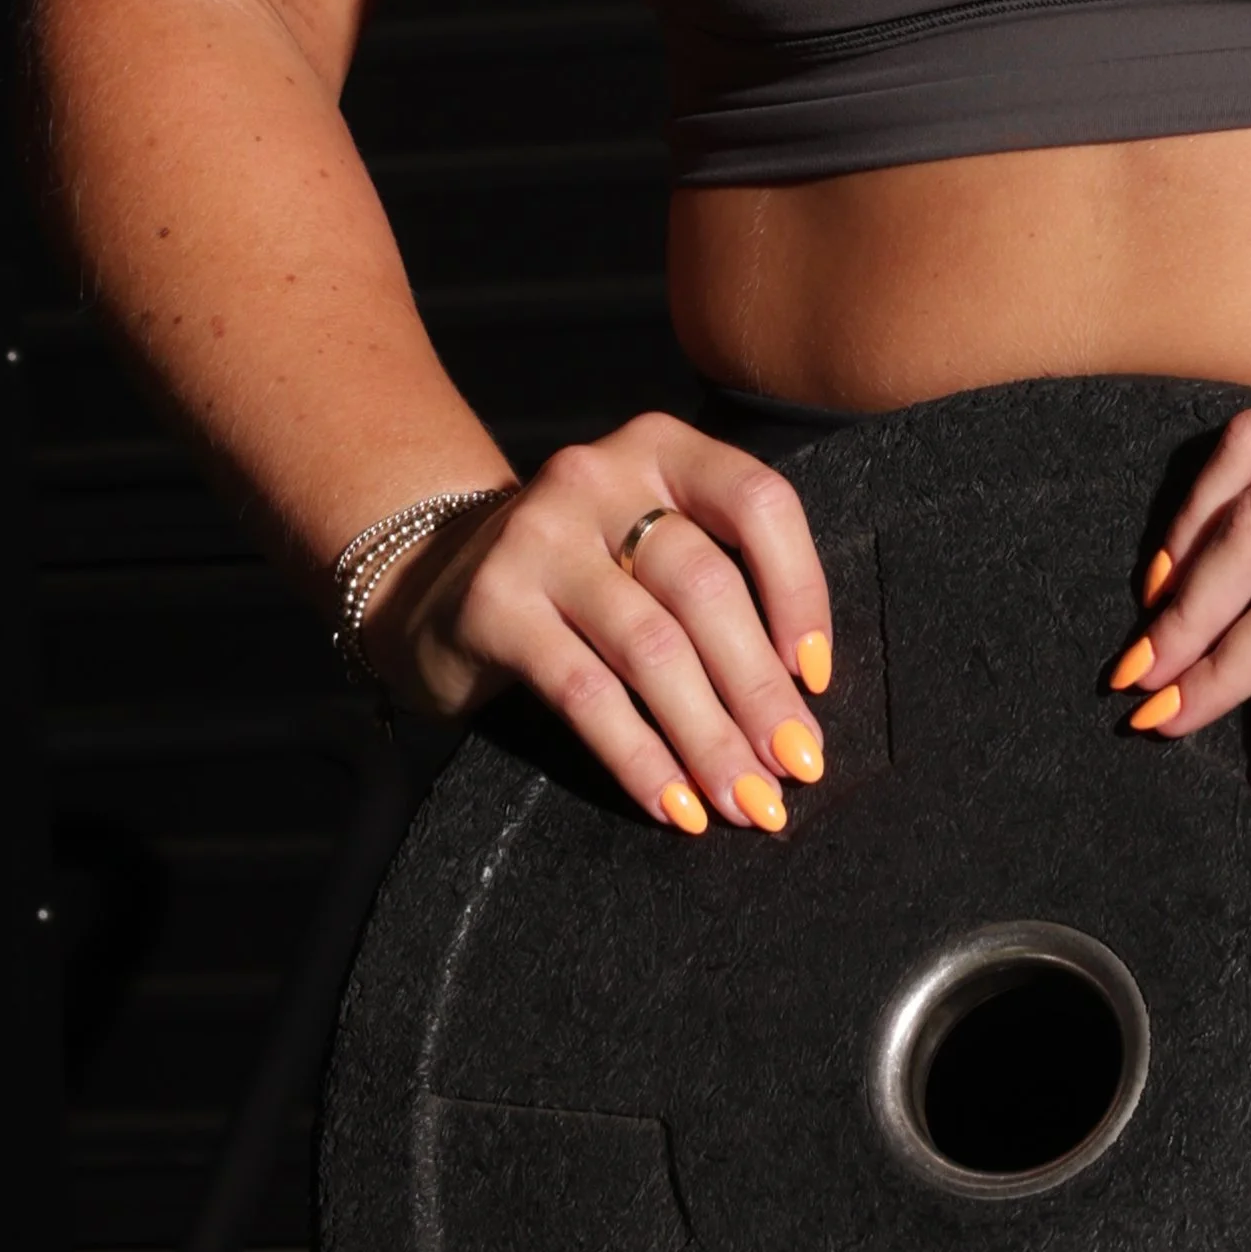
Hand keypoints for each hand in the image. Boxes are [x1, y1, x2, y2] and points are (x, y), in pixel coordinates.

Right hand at [358, 411, 833, 836]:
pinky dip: (639, 758)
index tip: (817, 678)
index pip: (758, 502)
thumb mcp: (648, 542)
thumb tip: (801, 695)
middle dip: (760, 690)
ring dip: (709, 737)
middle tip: (797, 767)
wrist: (433, 581)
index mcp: (662, 446)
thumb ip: (719, 578)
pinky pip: (585, 693)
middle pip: (706, 586)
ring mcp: (540, 535)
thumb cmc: (581, 573)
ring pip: (652, 647)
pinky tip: (673, 805)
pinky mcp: (494, 603)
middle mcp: (600, 474)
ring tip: (747, 801)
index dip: (800, 590)